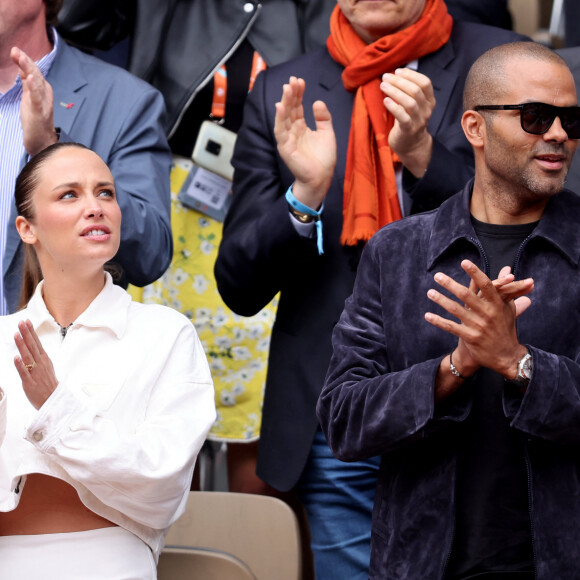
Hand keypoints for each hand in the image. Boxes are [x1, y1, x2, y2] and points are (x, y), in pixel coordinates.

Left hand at [11, 46, 57, 156]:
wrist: (43, 143)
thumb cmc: (36, 120)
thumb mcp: (29, 97)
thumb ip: (27, 82)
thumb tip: (22, 66)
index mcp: (42, 90)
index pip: (34, 71)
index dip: (25, 60)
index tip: (15, 50)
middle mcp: (45, 94)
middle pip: (36, 74)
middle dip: (26, 62)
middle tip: (15, 50)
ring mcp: (43, 103)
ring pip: (37, 83)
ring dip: (29, 69)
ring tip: (21, 58)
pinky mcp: (39, 113)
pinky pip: (37, 98)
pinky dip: (34, 88)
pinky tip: (30, 79)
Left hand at [14, 320, 58, 409]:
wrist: (53, 400)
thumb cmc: (48, 384)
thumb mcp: (46, 367)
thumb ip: (38, 357)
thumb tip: (31, 347)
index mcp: (44, 359)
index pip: (37, 342)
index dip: (31, 332)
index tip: (27, 322)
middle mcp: (40, 363)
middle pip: (33, 346)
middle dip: (26, 334)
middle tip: (21, 323)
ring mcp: (35, 372)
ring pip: (28, 356)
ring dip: (22, 345)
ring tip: (17, 335)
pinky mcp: (29, 382)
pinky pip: (24, 372)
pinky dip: (20, 365)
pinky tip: (16, 357)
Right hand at [273, 76, 335, 209]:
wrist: (321, 178)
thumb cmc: (323, 159)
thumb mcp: (327, 133)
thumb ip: (323, 118)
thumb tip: (317, 101)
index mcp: (301, 127)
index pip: (297, 107)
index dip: (298, 94)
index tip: (300, 81)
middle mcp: (292, 131)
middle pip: (289, 109)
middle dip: (291, 94)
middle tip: (293, 80)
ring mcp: (287, 139)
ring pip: (284, 117)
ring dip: (285, 102)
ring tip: (287, 88)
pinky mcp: (285, 147)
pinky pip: (280, 131)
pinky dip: (279, 118)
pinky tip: (280, 106)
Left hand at [381, 68, 434, 177]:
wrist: (411, 146)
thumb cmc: (408, 121)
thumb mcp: (411, 105)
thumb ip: (408, 92)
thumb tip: (394, 74)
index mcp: (429, 101)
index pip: (425, 83)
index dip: (411, 75)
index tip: (397, 71)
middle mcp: (426, 110)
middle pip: (416, 90)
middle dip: (399, 81)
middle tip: (385, 77)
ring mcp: (419, 121)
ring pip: (410, 102)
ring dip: (394, 91)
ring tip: (383, 86)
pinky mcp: (408, 130)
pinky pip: (402, 116)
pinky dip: (393, 107)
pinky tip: (385, 100)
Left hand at [425, 260, 532, 378]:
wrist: (507, 356)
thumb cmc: (506, 327)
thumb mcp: (508, 306)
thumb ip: (505, 287)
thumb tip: (508, 268)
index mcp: (497, 304)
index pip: (486, 285)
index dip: (475, 273)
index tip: (464, 262)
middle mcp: (488, 313)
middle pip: (466, 295)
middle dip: (450, 284)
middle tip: (437, 275)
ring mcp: (478, 326)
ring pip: (455, 310)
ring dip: (441, 300)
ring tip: (430, 292)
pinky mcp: (470, 337)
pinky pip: (451, 327)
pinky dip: (438, 321)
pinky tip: (427, 315)